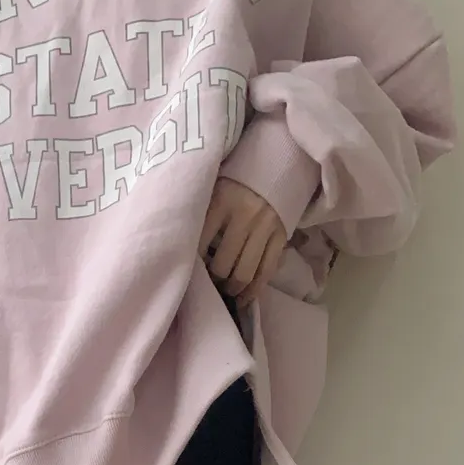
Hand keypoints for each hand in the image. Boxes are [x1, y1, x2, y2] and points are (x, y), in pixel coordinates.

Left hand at [201, 177, 287, 308]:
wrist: (276, 164)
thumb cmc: (236, 181)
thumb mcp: (214, 188)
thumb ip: (201, 213)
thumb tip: (183, 249)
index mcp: (222, 201)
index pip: (201, 244)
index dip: (193, 265)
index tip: (188, 274)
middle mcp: (244, 216)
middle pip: (223, 265)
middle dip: (214, 282)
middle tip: (208, 286)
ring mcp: (265, 228)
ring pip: (244, 273)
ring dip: (232, 290)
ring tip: (225, 292)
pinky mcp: (280, 238)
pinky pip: (266, 272)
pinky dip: (253, 291)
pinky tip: (243, 299)